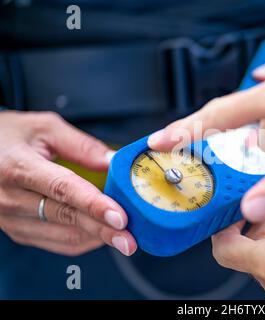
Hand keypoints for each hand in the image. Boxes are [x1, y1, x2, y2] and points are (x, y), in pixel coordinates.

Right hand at [0, 111, 136, 255]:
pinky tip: (100, 235)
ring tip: (124, 237)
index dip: (94, 205)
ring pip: (63, 235)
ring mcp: (10, 219)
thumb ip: (81, 145)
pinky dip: (82, 241)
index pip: (63, 189)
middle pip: (67, 217)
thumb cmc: (7, 136)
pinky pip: (55, 243)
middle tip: (131, 239)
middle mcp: (11, 198)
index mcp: (18, 167)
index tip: (120, 217)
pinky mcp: (16, 230)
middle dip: (104, 230)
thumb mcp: (43, 127)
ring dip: (96, 238)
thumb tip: (113, 162)